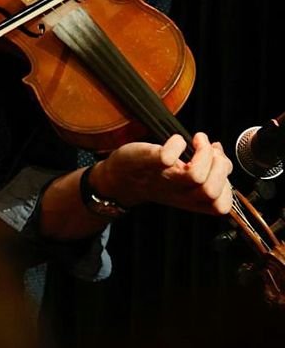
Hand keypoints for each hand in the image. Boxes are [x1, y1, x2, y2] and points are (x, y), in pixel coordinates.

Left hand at [94, 132, 233, 216]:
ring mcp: (165, 179)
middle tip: (208, 149)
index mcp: (192, 200)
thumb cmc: (156, 175)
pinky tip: (175, 140)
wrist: (121, 179)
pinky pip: (168, 156)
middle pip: (212, 190)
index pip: (221, 206)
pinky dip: (177, 143)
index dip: (226, 183)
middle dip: (219, 165)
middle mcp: (181, 193)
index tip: (218, 162)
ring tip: (197, 140)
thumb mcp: (185, 177)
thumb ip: (207, 166)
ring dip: (203, 152)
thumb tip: (218, 148)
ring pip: (196, 176)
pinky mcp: (149, 163)